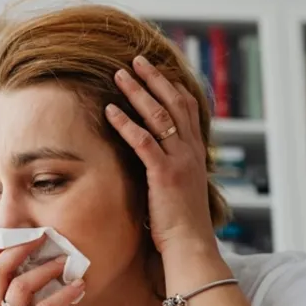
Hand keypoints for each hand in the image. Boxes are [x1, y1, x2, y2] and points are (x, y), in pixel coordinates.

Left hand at [104, 55, 217, 255]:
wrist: (190, 246)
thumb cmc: (180, 224)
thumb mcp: (178, 188)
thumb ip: (169, 169)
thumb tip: (152, 161)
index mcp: (196, 153)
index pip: (188, 109)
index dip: (172, 86)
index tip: (157, 71)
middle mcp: (191, 151)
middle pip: (174, 103)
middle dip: (154, 79)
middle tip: (136, 60)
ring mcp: (180, 161)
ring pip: (159, 115)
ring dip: (138, 92)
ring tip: (119, 74)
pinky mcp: (164, 174)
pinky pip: (143, 141)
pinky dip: (125, 123)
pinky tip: (109, 110)